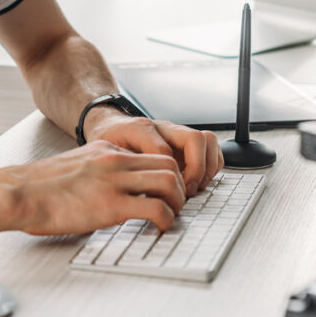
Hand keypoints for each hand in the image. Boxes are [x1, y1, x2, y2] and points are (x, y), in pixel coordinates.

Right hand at [9, 141, 186, 234]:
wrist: (20, 193)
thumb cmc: (39, 187)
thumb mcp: (75, 167)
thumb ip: (97, 173)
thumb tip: (109, 192)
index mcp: (106, 150)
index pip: (152, 155)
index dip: (166, 175)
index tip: (165, 191)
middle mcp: (115, 160)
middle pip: (169, 165)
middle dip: (179, 187)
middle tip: (175, 205)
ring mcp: (115, 181)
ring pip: (170, 182)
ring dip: (177, 203)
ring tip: (170, 218)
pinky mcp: (111, 205)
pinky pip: (156, 209)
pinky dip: (166, 220)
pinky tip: (159, 228)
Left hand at [85, 110, 222, 196]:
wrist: (109, 125)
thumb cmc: (107, 140)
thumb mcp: (104, 152)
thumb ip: (119, 166)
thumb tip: (135, 191)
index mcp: (141, 129)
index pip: (164, 150)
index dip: (170, 173)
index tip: (168, 191)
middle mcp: (163, 128)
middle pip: (195, 138)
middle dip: (197, 168)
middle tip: (188, 189)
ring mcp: (176, 134)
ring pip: (207, 140)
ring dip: (208, 167)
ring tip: (195, 187)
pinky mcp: (185, 142)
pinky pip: (210, 147)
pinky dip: (211, 166)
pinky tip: (198, 181)